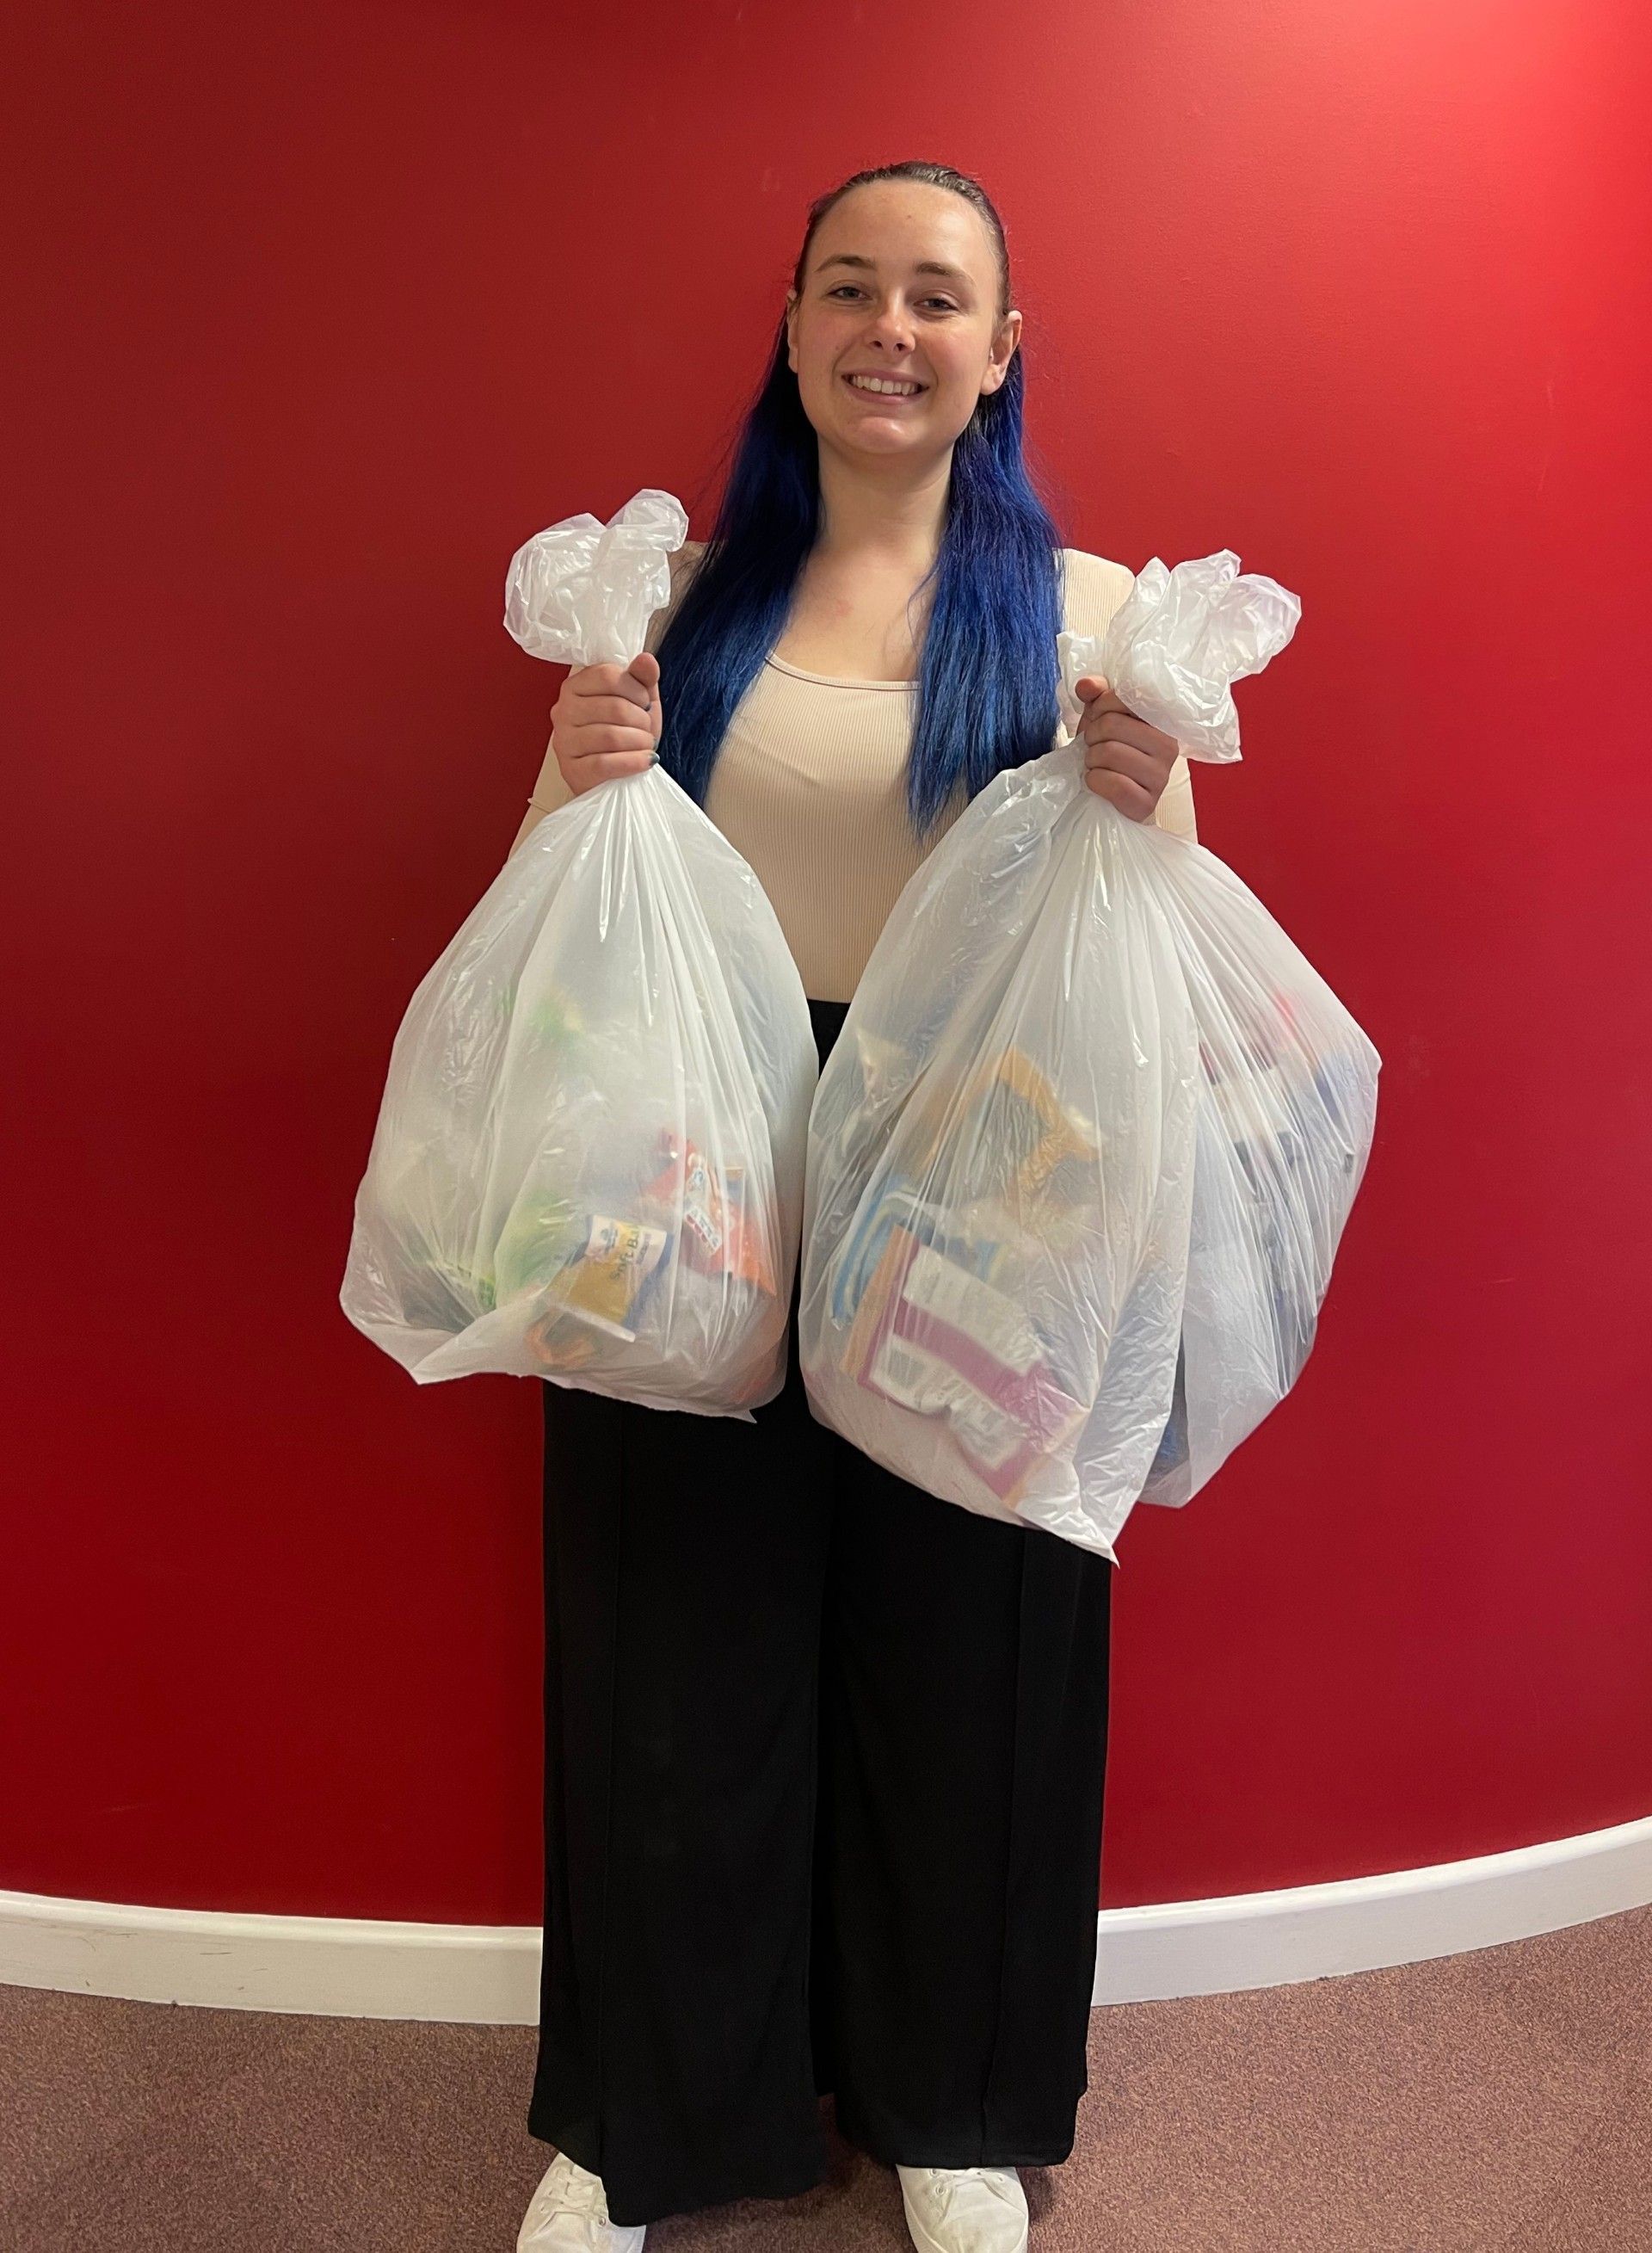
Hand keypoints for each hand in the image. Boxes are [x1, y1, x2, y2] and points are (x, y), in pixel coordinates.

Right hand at [551, 651, 662, 794]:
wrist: (620, 774)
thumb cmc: (626, 733)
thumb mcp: (638, 701)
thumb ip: (642, 678)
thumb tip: (646, 659)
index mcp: (575, 686)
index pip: (607, 675)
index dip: (635, 689)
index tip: (644, 703)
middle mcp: (563, 711)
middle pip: (613, 707)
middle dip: (641, 720)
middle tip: (647, 730)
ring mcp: (563, 742)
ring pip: (610, 736)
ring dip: (640, 742)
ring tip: (646, 745)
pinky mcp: (571, 771)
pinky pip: (605, 763)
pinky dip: (632, 762)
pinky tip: (645, 761)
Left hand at [1072, 675, 1177, 819]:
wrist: (1109, 795)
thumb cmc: (1108, 751)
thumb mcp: (1100, 717)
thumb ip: (1096, 695)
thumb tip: (1087, 685)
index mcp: (1162, 720)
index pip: (1126, 697)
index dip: (1101, 706)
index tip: (1099, 717)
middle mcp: (1169, 746)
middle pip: (1112, 724)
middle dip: (1092, 735)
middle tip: (1093, 745)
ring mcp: (1161, 777)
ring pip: (1110, 753)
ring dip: (1091, 759)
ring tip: (1094, 763)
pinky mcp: (1147, 803)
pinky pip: (1114, 785)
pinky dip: (1095, 781)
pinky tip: (1096, 781)